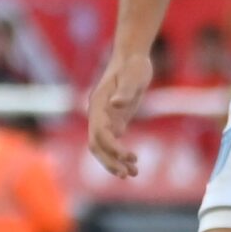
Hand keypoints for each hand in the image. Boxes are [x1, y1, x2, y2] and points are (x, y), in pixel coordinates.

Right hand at [86, 48, 152, 178]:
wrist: (132, 56)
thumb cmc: (133, 65)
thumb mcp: (133, 75)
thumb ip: (124, 90)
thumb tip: (116, 104)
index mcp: (98, 105)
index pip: (99, 133)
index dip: (113, 148)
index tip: (131, 157)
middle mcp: (98, 114)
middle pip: (96, 145)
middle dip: (109, 162)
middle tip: (127, 175)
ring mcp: (105, 118)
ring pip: (103, 147)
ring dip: (115, 162)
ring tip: (134, 174)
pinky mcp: (115, 119)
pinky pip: (113, 142)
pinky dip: (121, 155)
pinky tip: (134, 164)